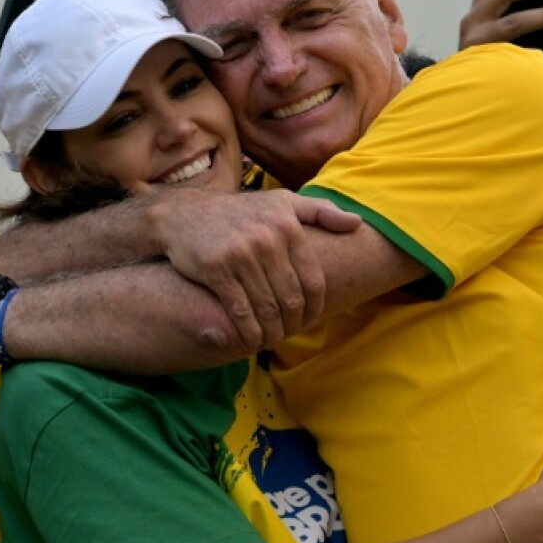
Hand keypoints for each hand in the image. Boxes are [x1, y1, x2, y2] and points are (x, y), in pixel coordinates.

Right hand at [146, 187, 360, 347]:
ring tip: (272, 340)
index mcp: (288, 225)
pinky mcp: (216, 270)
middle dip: (293, 324)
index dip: (315, 309)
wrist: (184, 215)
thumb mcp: (282, 202)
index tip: (309, 321)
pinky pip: (241, 311)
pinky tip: (252, 339)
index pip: (313, 281)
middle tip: (290, 334)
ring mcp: (241, 254)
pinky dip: (249, 332)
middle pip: (292, 299)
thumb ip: (322, 211)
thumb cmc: (241, 213)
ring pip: (268, 309)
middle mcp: (267, 239)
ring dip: (272, 333)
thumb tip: (358, 224)